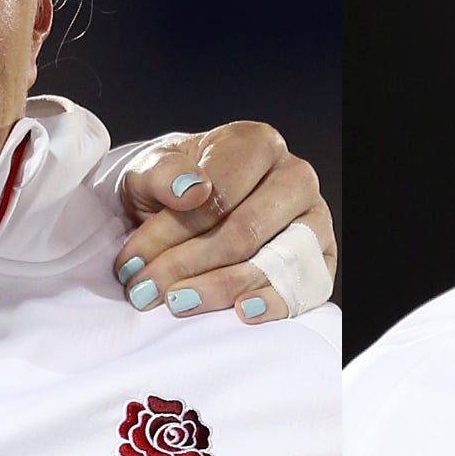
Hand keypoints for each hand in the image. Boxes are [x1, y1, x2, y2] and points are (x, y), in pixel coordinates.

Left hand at [113, 121, 335, 323]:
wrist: (193, 207)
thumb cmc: (173, 188)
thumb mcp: (150, 172)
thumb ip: (162, 173)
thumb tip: (190, 190)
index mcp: (256, 143)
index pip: (218, 194)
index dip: (170, 232)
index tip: (132, 260)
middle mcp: (294, 176)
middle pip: (246, 231)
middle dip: (189, 265)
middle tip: (146, 289)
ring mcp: (314, 218)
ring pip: (275, 262)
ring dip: (222, 288)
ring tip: (178, 303)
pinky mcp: (322, 258)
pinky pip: (308, 286)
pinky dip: (274, 303)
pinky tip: (242, 312)